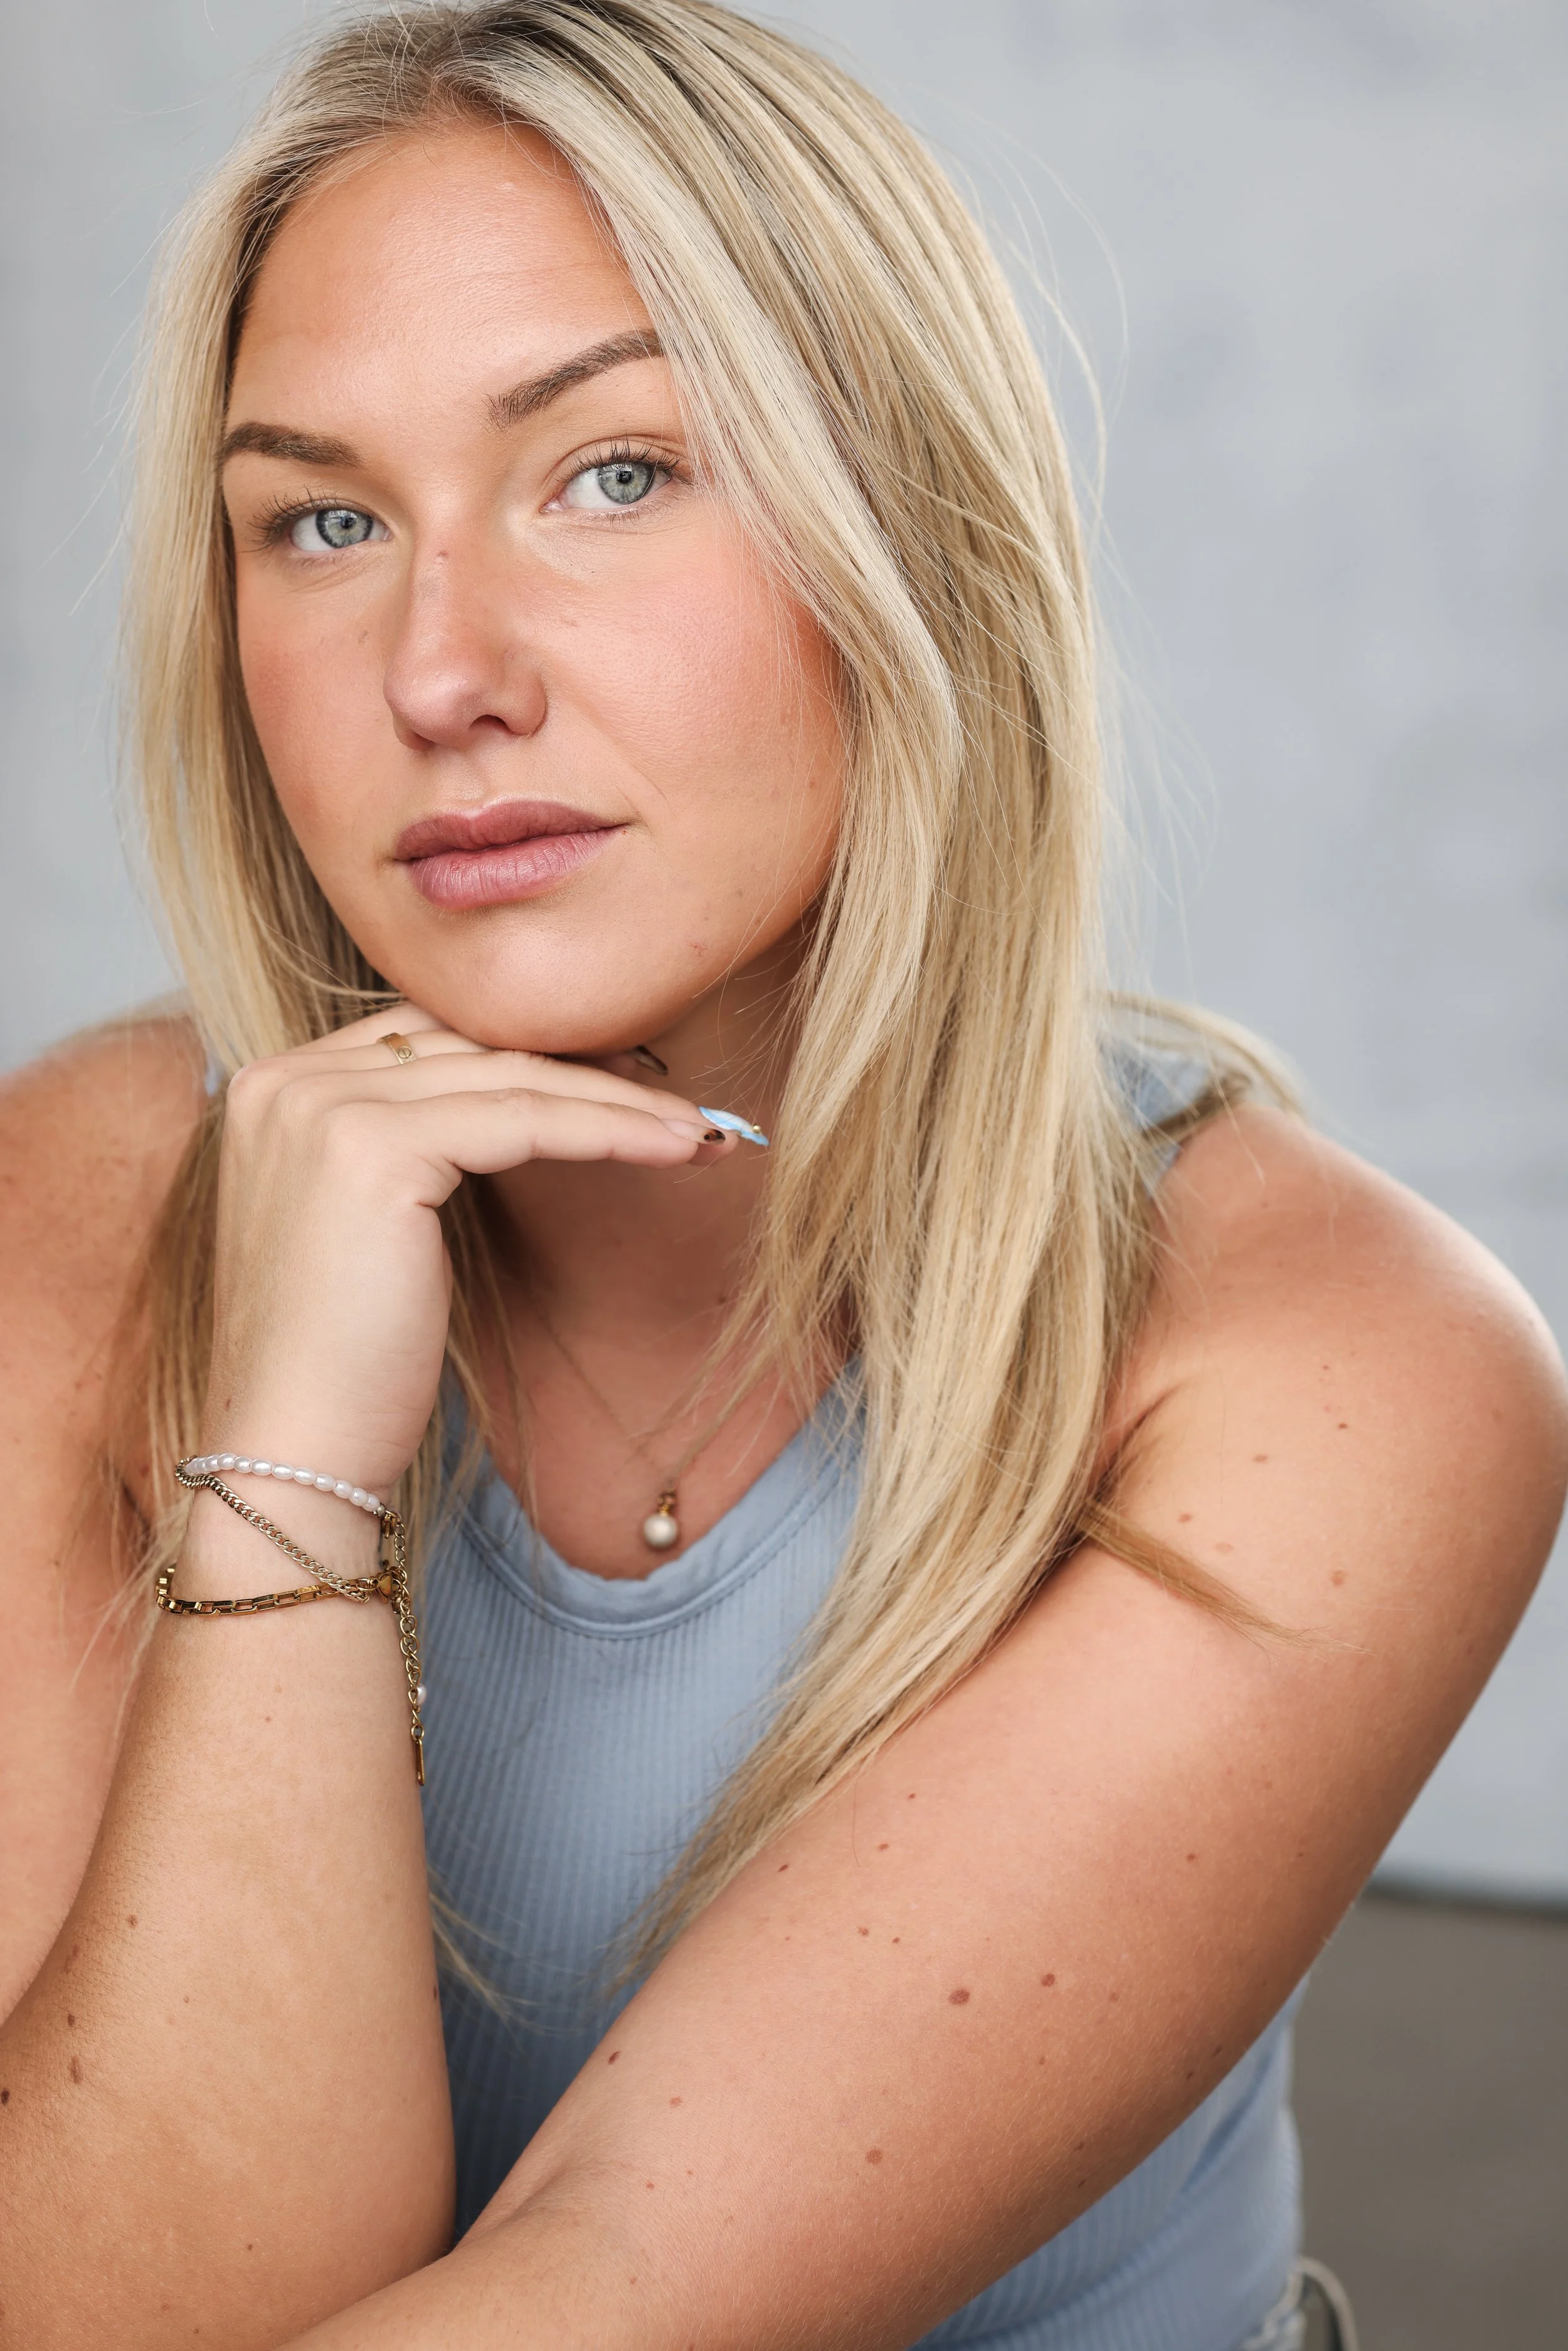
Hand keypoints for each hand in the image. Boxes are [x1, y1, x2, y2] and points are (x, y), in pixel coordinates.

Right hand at [203, 1008, 732, 1491]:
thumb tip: (517, 1100)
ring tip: (702, 1131)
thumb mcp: (372, 1225)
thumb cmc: (346, 1364)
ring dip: (622, 1100)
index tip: (628, 1084)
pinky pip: (523, 1119)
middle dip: (588, 1068)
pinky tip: (677, 1147)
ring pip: (510, 1079)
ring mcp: (319, 1107)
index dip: (534, 1054)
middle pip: (472, 1046)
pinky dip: (609, 1128)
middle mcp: (284, 1080)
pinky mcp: (370, 1148)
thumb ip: (411, 1143)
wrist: (293, 1453)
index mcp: (272, 1088)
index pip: (429, 1037)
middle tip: (682, 1102)